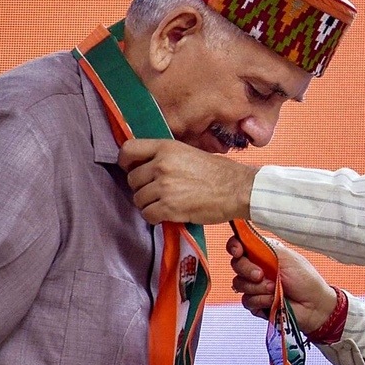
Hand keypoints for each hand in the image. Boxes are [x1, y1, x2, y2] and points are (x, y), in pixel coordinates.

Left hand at [119, 139, 256, 224]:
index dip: (126, 162)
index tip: (132, 169)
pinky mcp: (169, 207)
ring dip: (149, 204)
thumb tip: (148, 166)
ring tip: (165, 204)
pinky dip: (155, 217)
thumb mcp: (189, 152)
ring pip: (138, 199)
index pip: (128, 150)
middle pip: (132, 179)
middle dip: (142, 188)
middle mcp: (161, 165)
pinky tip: (168, 214)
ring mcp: (164, 186)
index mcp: (166, 148)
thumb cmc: (219, 172)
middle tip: (157, 192)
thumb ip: (167, 157)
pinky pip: (148, 214)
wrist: (238, 189)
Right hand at [228, 235, 337, 332]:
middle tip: (261, 275)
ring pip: (239, 284)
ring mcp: (255, 286)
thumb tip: (245, 236)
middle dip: (246, 269)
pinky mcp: (256, 303)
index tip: (238, 252)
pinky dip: (261, 300)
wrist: (313, 305)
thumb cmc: (304, 278)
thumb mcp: (285, 256)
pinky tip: (273, 300)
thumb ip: (264, 246)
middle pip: (236, 264)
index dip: (234, 247)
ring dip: (257, 287)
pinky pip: (246, 300)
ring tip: (275, 289)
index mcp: (263, 253)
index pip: (240, 245)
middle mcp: (256, 268)